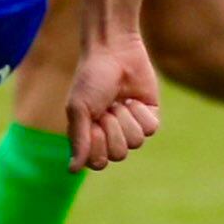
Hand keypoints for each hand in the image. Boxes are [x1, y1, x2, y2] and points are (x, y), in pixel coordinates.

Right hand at [65, 30, 160, 171]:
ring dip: (126, 118)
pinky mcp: (149, 116)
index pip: (98, 162)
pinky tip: (134, 98)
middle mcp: (111, 136)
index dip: (97, 145)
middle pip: (119, 154)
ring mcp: (131, 127)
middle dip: (112, 129)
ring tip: (119, 100)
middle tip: (107, 108)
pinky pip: (151, 129)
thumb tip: (72, 171)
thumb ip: (79, 141)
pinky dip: (141, 112)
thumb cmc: (91, 79)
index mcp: (90, 138)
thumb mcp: (79, 109)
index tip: (92, 124)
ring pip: (136, 142)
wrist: (114, 52)